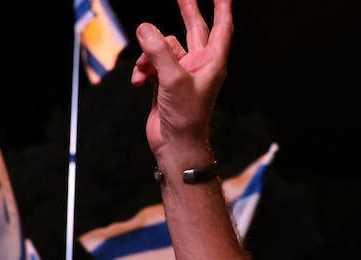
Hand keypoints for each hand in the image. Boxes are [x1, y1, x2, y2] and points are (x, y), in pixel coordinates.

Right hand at [131, 0, 232, 158]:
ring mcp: (181, 74)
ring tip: (143, 69)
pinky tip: (138, 80)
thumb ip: (158, 51)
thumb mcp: (173, 79)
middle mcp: (199, 65)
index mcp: (212, 62)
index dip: (222, 8)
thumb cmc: (186, 117)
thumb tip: (145, 29)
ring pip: (163, 49)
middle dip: (187, 12)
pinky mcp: (165, 84)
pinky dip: (142, 70)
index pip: (222, 27)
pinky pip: (151, 65)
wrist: (176, 145)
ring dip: (149, 55)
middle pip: (194, 30)